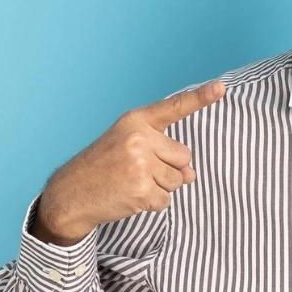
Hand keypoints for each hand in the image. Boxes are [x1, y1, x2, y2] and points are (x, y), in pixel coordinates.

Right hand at [34, 80, 225, 244]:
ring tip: (131, 182)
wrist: (70, 193)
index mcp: (136, 121)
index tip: (221, 88)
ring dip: (160, 187)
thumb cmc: (102, 167)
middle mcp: (139, 138)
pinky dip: (152, 203)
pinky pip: (166, 200)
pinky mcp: (141, 190)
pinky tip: (130, 196)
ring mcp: (140, 164)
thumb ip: (164, 152)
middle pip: (184, 157)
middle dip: (168, 168)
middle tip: (136, 170)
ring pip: (178, 180)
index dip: (200, 97)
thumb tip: (192, 174)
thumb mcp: (127, 145)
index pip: (175, 107)